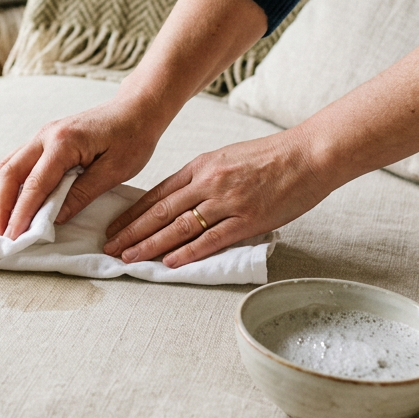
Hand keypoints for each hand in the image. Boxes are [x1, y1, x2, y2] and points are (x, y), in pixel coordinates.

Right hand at [0, 93, 168, 238]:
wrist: (136, 109)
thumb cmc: (133, 138)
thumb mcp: (115, 170)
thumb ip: (83, 193)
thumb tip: (55, 218)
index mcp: (63, 142)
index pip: (35, 184)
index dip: (21, 214)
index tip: (13, 238)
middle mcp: (46, 135)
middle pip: (10, 172)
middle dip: (1, 206)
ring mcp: (42, 135)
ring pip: (8, 166)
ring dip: (0, 195)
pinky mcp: (45, 139)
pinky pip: (17, 162)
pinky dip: (9, 184)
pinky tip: (10, 201)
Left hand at [103, 130, 331, 266]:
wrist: (309, 154)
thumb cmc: (272, 156)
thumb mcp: (228, 157)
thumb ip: (204, 177)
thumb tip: (183, 198)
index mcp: (201, 166)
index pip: (157, 193)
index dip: (133, 213)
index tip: (115, 227)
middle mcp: (208, 183)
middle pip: (161, 211)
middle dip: (132, 232)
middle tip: (110, 248)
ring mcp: (227, 202)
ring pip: (179, 227)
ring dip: (151, 245)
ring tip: (130, 259)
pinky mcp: (248, 220)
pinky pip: (211, 239)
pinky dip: (188, 252)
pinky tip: (170, 262)